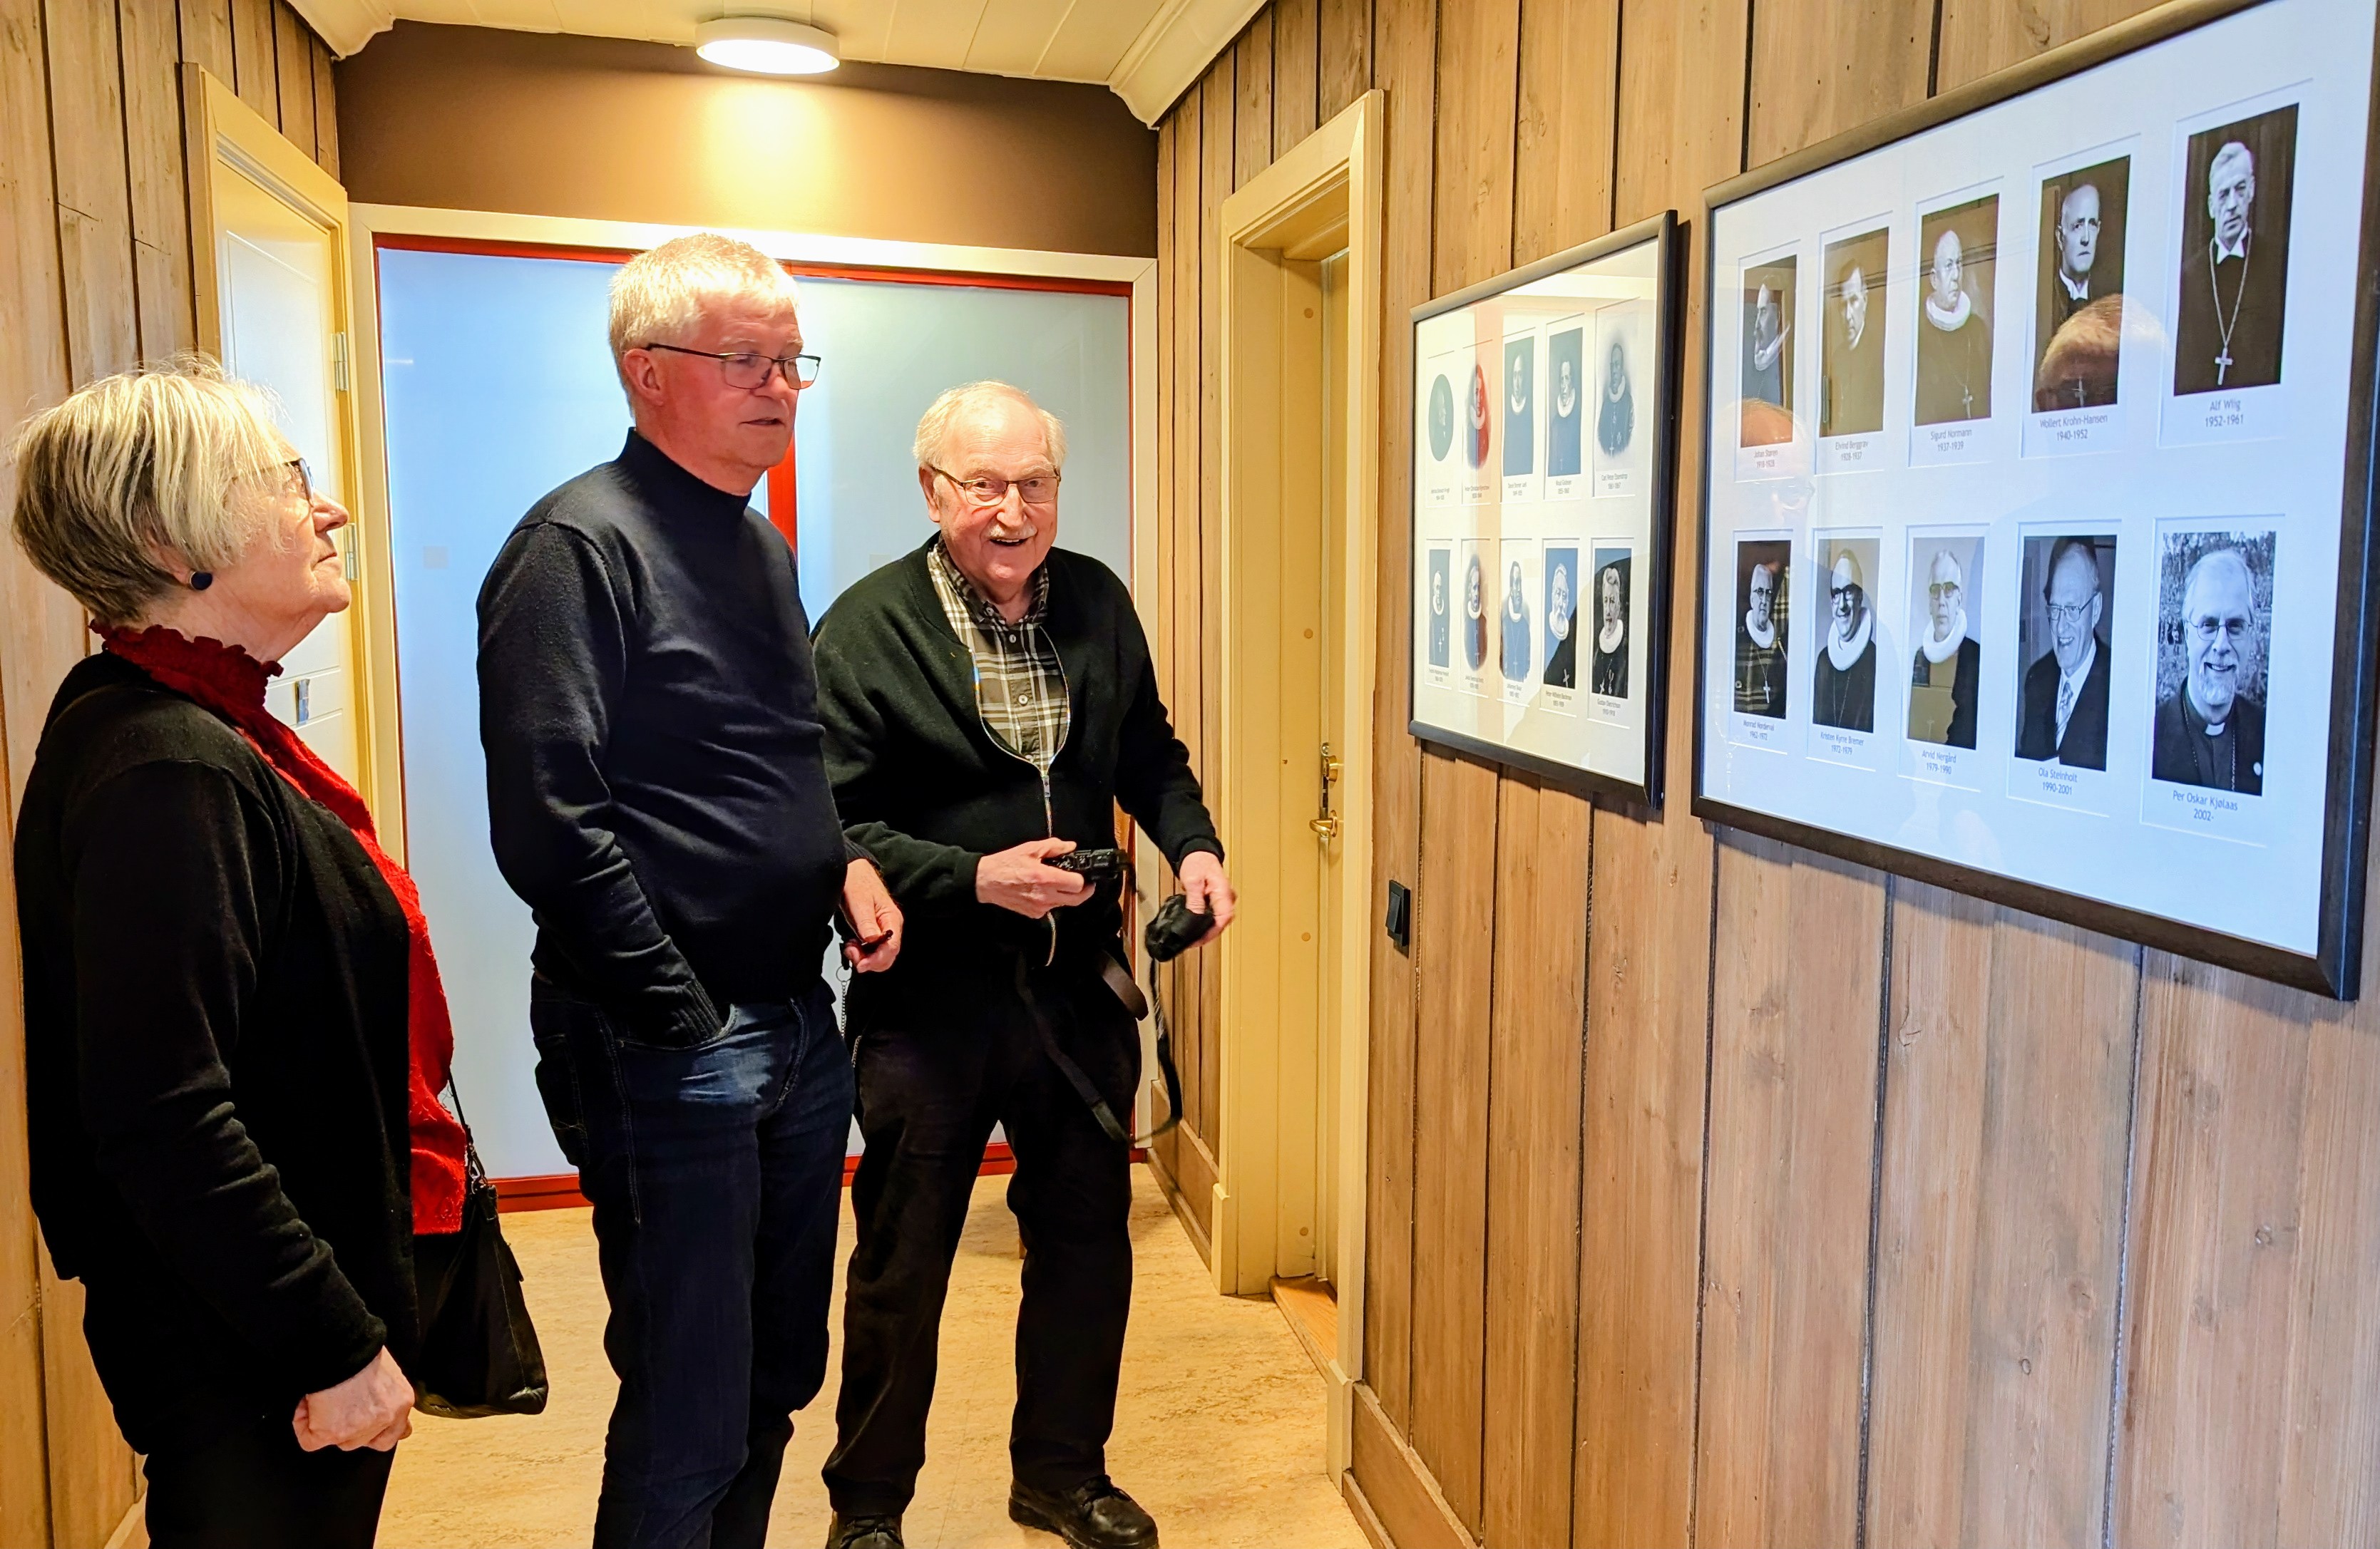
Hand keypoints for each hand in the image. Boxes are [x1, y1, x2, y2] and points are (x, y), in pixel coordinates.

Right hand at [292, 1346, 413, 1452]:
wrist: (342, 1345)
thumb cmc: (361, 1349)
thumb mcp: (387, 1372)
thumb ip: (384, 1393)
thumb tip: (370, 1399)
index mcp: (401, 1402)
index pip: (394, 1433)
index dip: (376, 1431)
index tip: (365, 1424)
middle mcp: (385, 1418)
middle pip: (363, 1440)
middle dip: (349, 1427)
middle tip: (337, 1407)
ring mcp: (358, 1429)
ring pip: (339, 1441)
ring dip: (327, 1424)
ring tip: (321, 1399)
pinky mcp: (332, 1433)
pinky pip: (311, 1441)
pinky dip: (303, 1425)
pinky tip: (306, 1406)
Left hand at [841, 859, 901, 972]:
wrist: (851, 871)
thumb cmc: (856, 882)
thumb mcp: (859, 901)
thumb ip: (866, 922)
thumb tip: (872, 941)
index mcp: (892, 919)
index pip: (892, 948)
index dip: (877, 960)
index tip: (860, 964)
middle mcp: (891, 927)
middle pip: (888, 956)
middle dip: (870, 961)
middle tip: (852, 953)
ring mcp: (883, 930)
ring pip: (880, 956)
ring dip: (865, 958)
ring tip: (850, 948)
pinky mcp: (874, 932)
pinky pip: (873, 950)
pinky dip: (862, 954)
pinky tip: (852, 946)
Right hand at [976, 838, 1090, 918]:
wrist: (986, 881)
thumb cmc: (1006, 864)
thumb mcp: (1030, 849)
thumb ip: (1054, 846)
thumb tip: (1071, 847)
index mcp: (1047, 878)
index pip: (1078, 885)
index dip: (1083, 879)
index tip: (1083, 874)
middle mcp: (1045, 896)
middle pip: (1077, 900)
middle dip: (1083, 892)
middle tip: (1084, 884)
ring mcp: (1040, 907)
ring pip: (1064, 904)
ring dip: (1066, 895)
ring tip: (1058, 884)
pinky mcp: (1033, 913)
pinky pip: (1050, 908)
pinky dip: (1051, 900)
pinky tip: (1043, 890)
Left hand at [1179, 851, 1235, 943]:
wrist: (1197, 852)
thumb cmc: (1197, 862)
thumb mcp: (1193, 881)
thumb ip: (1195, 901)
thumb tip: (1195, 918)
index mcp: (1224, 893)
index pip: (1223, 918)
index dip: (1212, 932)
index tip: (1199, 939)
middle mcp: (1226, 898)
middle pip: (1221, 923)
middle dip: (1207, 934)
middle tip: (1193, 942)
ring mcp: (1222, 900)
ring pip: (1217, 920)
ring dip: (1206, 930)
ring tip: (1193, 938)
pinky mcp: (1216, 900)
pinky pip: (1213, 915)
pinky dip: (1204, 923)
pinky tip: (1195, 927)